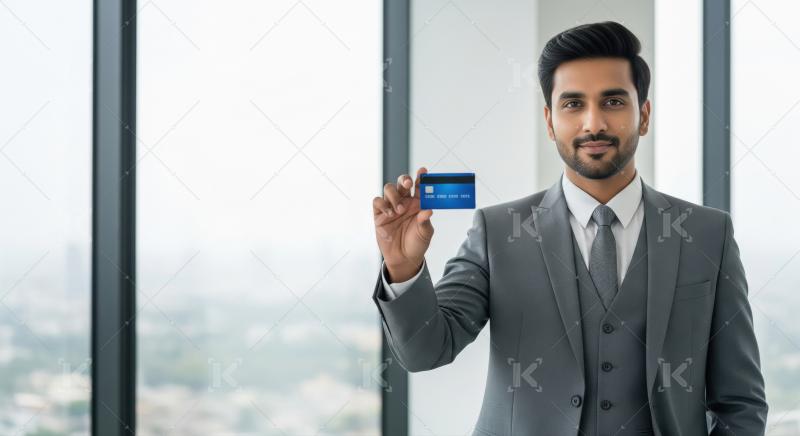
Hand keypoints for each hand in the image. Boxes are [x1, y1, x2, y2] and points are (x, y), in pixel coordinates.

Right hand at [373, 167, 433, 282]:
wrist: (404, 258)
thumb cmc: (416, 244)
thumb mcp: (425, 233)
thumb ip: (425, 221)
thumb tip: (428, 210)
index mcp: (417, 204)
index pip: (419, 186)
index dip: (421, 178)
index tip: (423, 171)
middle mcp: (404, 202)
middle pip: (402, 183)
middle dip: (404, 180)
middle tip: (408, 184)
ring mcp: (391, 207)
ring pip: (389, 189)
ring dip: (394, 195)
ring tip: (399, 210)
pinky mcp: (379, 214)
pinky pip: (378, 202)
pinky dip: (382, 204)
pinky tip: (389, 213)